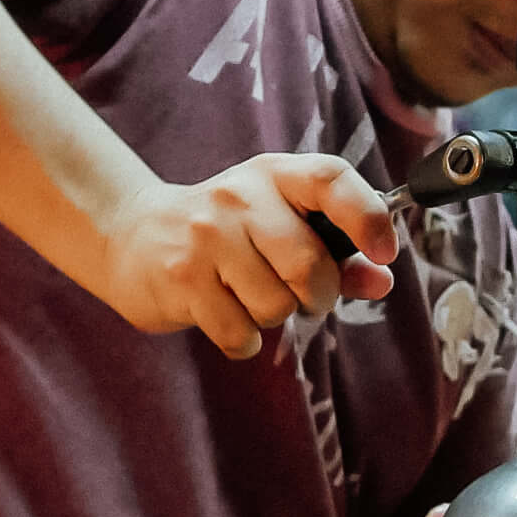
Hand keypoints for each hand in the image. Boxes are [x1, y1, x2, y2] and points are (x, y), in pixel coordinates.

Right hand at [97, 154, 394, 357]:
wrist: (133, 236)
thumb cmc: (226, 236)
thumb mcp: (280, 227)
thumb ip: (338, 254)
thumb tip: (383, 280)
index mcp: (275, 175)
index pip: (331, 179)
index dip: (368, 216)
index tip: (384, 252)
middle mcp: (240, 196)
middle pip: (308, 265)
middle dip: (317, 296)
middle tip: (299, 296)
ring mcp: (206, 235)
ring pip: (275, 305)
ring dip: (274, 317)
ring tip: (248, 297)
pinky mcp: (181, 277)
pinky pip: (240, 332)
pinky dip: (244, 341)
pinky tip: (227, 318)